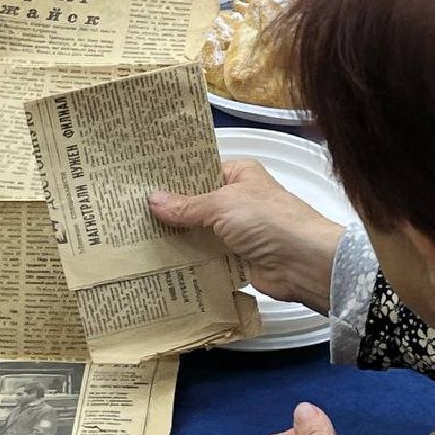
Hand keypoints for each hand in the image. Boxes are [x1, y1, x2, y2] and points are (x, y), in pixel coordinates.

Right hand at [149, 159, 341, 311]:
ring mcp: (237, 230)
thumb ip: (187, 206)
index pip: (199, 171)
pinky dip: (188, 260)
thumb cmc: (269, 221)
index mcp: (239, 175)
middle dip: (170, 211)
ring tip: (136, 237)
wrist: (304, 263)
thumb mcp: (222, 205)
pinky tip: (160, 261)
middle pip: (196, 204)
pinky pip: (206, 256)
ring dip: (177, 238)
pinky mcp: (236, 258)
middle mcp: (237, 200)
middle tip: (130, 213)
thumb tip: (153, 200)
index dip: (173, 178)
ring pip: (199, 232)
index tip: (141, 183)